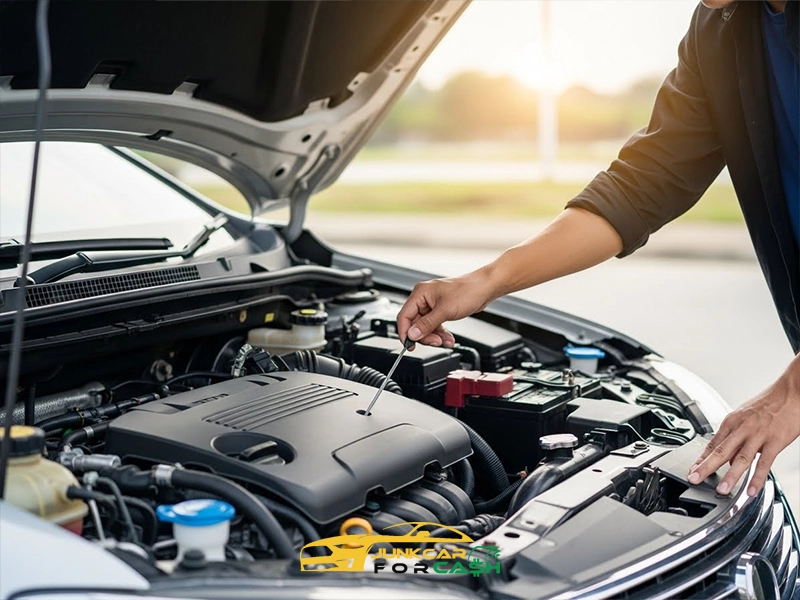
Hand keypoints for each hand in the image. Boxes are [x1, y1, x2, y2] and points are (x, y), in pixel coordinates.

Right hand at [396, 273, 495, 346]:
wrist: (485, 288)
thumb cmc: (468, 291)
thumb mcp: (445, 311)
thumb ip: (427, 324)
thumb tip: (412, 334)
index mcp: (420, 293)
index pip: (404, 316)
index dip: (405, 332)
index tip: (410, 345)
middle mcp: (424, 298)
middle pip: (415, 323)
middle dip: (425, 336)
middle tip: (435, 342)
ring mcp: (433, 304)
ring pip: (425, 327)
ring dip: (435, 336)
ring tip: (445, 341)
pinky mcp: (441, 310)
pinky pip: (435, 325)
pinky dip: (441, 334)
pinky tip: (448, 338)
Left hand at [688, 355, 799, 496]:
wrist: (791, 392)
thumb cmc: (769, 403)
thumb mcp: (746, 415)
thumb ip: (736, 436)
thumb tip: (729, 457)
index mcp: (732, 421)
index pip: (712, 443)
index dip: (701, 459)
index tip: (693, 470)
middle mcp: (742, 428)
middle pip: (720, 451)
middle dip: (706, 467)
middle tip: (695, 479)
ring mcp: (758, 435)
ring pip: (740, 459)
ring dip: (730, 476)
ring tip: (722, 490)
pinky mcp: (774, 441)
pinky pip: (764, 464)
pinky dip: (757, 478)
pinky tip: (751, 490)